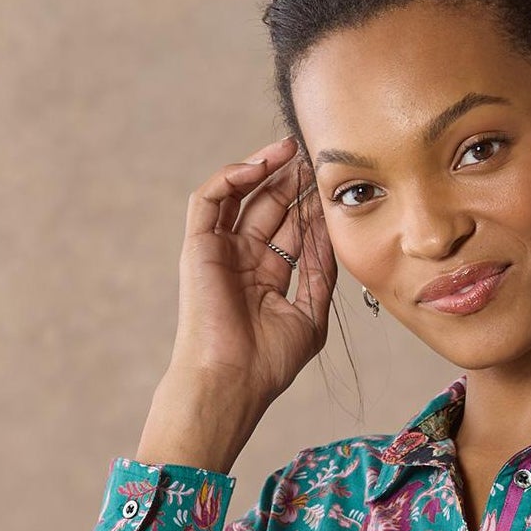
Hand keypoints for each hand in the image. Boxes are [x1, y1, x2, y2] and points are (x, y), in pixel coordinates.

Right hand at [166, 135, 336, 407]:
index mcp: (266, 276)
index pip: (291, 230)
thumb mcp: (309, 313)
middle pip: (268, 207)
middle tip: (314, 159)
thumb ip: (319, 272)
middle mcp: (242, 259)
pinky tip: (262, 166)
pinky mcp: (198, 245)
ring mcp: (219, 251)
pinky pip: (210, 198)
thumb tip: (329, 232)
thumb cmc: (269, 360)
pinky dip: (232, 177)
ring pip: (240, 195)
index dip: (310, 208)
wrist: (233, 379)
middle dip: (291, 182)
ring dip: (264, 170)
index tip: (332, 188)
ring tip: (292, 151)